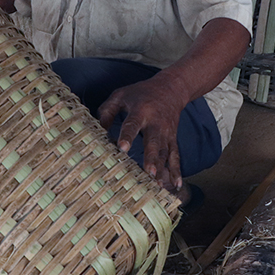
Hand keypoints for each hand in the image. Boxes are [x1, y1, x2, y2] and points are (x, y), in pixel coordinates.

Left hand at [98, 76, 187, 191]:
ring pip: (165, 153)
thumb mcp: (121, 95)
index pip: (133, 125)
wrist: (171, 89)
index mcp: (141, 111)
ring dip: (162, 169)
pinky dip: (176, 171)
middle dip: (151, 157)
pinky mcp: (173, 139)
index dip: (127, 136)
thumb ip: (108, 111)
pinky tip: (176, 185)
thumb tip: (98, 130)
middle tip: (148, 172)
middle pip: (154, 142)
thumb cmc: (141, 93)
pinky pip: (175, 156)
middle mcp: (156, 124)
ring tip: (158, 185)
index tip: (122, 148)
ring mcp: (166, 133)